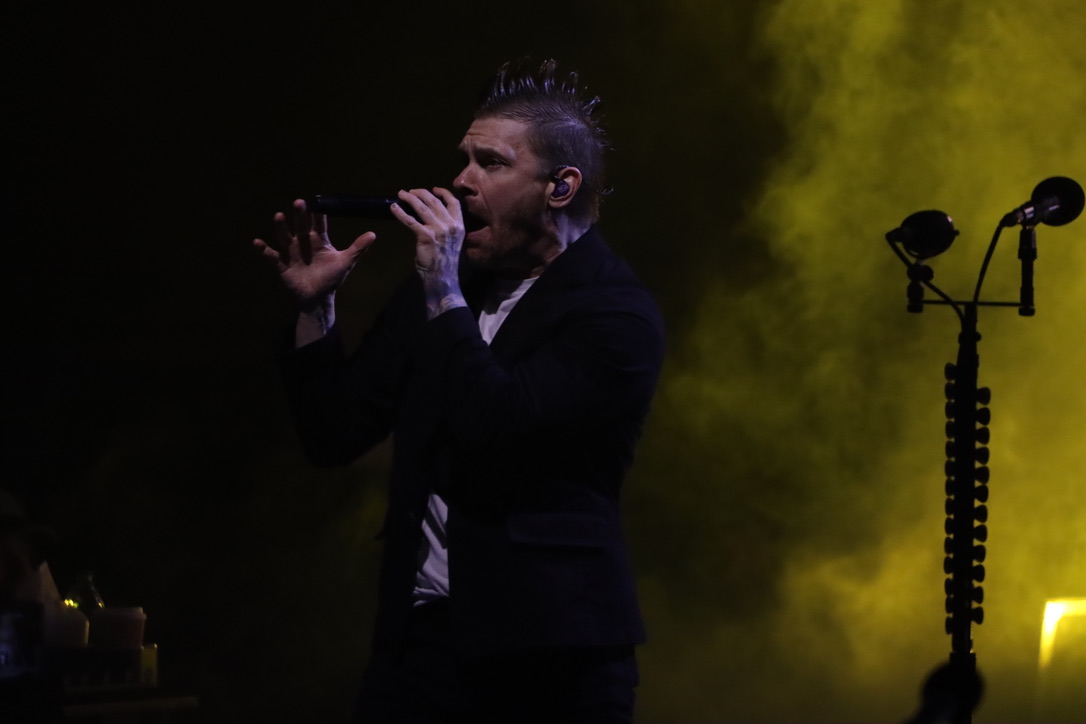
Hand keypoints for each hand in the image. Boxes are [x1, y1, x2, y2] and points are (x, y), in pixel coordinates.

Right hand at [253, 199, 375, 306]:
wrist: (318, 298)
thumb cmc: (331, 278)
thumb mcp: (345, 262)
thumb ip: (357, 248)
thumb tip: (373, 234)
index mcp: (318, 240)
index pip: (318, 224)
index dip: (317, 214)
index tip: (316, 202)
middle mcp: (303, 243)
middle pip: (300, 226)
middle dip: (299, 215)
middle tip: (299, 202)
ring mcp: (291, 252)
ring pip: (284, 237)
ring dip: (281, 227)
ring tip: (279, 216)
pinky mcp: (282, 264)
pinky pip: (271, 256)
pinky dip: (263, 250)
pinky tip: (257, 242)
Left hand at [391, 188, 467, 318]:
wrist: (442, 277)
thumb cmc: (445, 262)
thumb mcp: (452, 242)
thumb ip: (446, 228)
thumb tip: (433, 217)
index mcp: (459, 225)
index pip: (454, 202)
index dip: (444, 193)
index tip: (434, 189)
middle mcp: (451, 225)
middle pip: (435, 201)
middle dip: (421, 193)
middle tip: (410, 191)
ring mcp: (439, 229)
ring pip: (422, 207)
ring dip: (410, 198)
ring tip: (401, 194)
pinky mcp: (426, 236)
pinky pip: (410, 220)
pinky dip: (400, 213)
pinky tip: (394, 208)